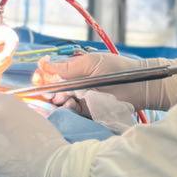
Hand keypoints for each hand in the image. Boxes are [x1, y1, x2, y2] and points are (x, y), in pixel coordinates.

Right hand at [34, 51, 176, 115]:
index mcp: (74, 69)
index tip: (37, 78)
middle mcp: (74, 84)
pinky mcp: (86, 111)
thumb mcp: (91, 63)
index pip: (51, 73)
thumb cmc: (117, 69)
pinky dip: (67, 109)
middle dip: (46, 90)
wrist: (139, 87)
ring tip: (62, 98)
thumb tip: (43, 64)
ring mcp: (80, 98)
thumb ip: (67, 66)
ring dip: (57, 100)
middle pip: (51, 88)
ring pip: (59, 101)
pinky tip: (70, 105)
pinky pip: (71, 112)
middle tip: (49, 91)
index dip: (42, 76)